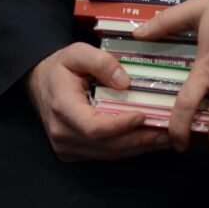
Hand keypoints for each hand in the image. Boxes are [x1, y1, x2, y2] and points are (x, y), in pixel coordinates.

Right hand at [26, 42, 170, 161]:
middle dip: (139, 140)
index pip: (93, 127)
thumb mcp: (77, 52)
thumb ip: (101, 62)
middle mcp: (63, 133)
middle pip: (106, 145)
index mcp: (61, 107)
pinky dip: (128, 148)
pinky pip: (105, 155)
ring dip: (138, 147)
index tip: (143, 115)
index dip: (120, 125)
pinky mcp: (74, 153)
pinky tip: (147, 140)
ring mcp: (67, 147)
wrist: (40, 83)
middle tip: (167, 131)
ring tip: (165, 137)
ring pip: (109, 154)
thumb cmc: (61, 66)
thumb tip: (125, 82)